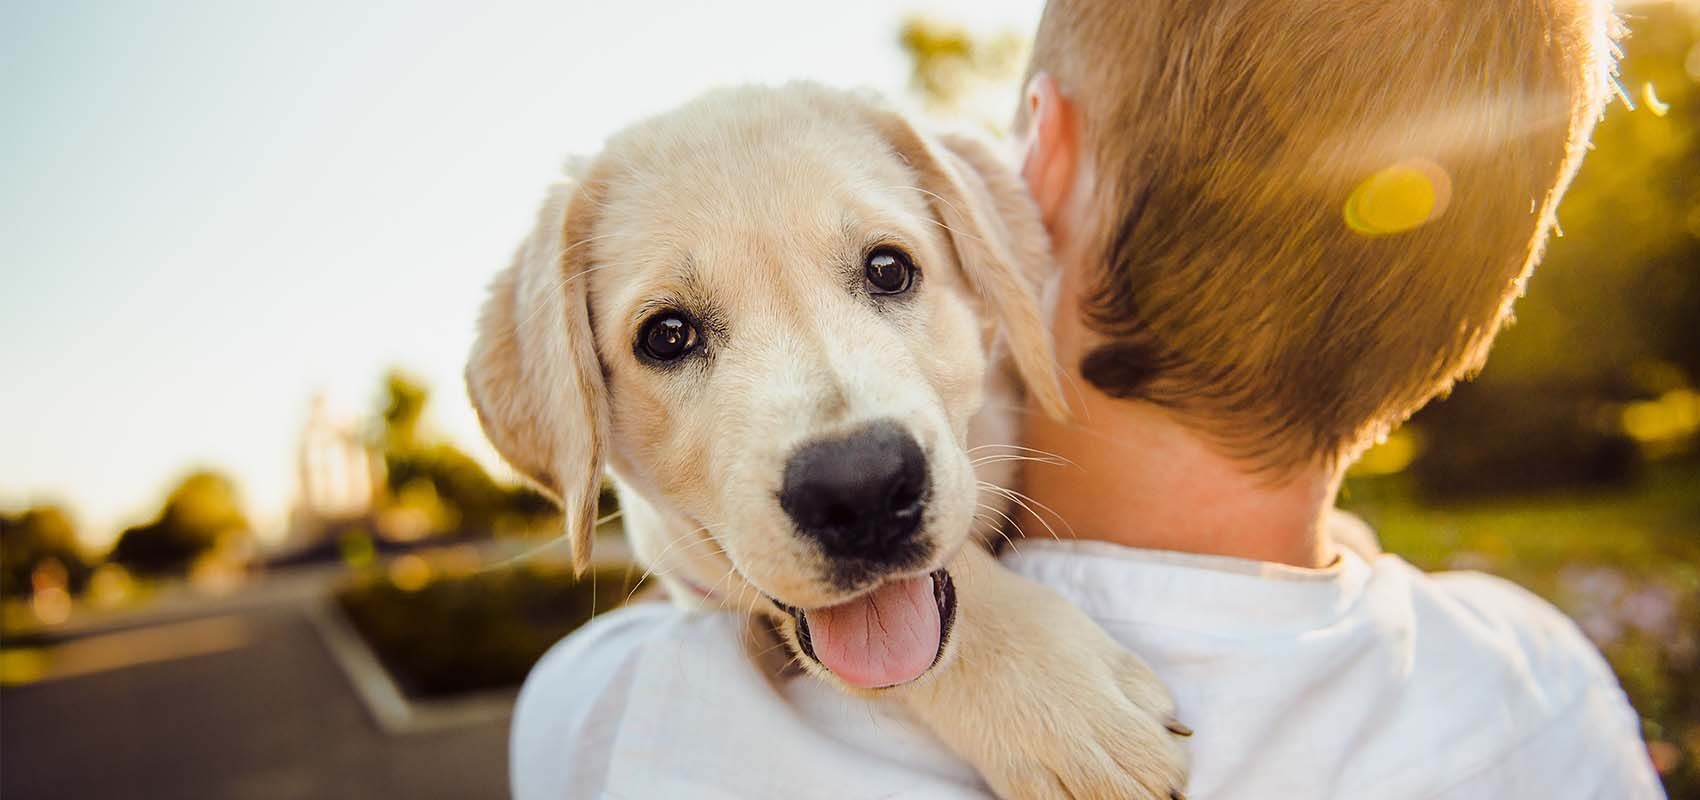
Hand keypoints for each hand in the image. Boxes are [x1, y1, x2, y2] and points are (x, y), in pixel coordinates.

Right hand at [892, 546, 1190, 798]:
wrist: (944, 625)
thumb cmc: (1022, 621)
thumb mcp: (1094, 640)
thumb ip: (1136, 684)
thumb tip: (1171, 725)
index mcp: (1101, 703)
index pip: (1161, 763)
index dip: (1173, 768)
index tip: (1166, 756)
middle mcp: (1072, 742)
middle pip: (1133, 797)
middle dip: (1149, 794)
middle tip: (1144, 780)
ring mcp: (1035, 764)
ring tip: (1109, 785)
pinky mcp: (1003, 776)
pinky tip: (1072, 791)